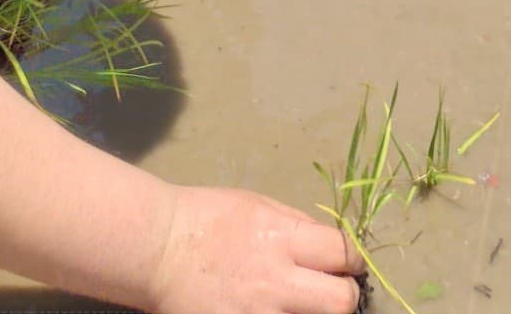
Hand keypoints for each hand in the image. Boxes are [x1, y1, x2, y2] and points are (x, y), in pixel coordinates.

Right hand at [148, 187, 362, 313]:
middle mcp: (276, 281)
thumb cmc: (208, 219)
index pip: (343, 253)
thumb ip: (297, 227)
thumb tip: (331, 246)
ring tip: (300, 304)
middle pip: (341, 302)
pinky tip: (273, 312)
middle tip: (332, 292)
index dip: (352, 259)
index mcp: (282, 238)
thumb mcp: (259, 206)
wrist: (158, 249)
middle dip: (344, 296)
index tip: (347, 264)